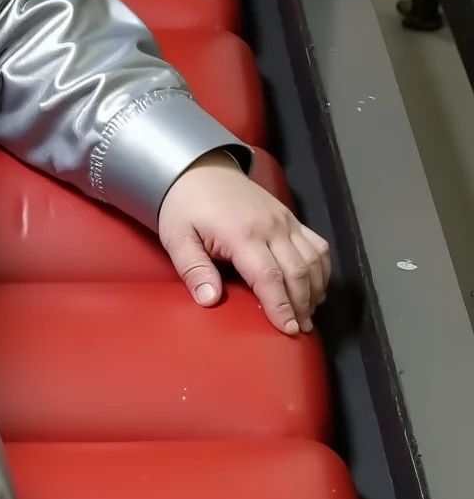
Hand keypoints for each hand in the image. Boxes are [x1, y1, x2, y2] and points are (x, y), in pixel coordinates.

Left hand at [157, 152, 329, 337]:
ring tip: (309, 314)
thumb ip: (194, 270)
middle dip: (301, 305)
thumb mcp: (177, 239)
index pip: (269, 278)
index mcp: (242, 234)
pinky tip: (315, 286)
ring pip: (313, 259)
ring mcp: (284, 220)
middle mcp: (270, 226)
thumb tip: (210, 300)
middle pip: (297, 273)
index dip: (281, 307)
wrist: (197, 168)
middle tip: (300, 329)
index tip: (287, 330)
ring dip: (315, 289)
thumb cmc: (183, 206)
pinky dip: (321, 267)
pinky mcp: (289, 216)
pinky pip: (316, 243)